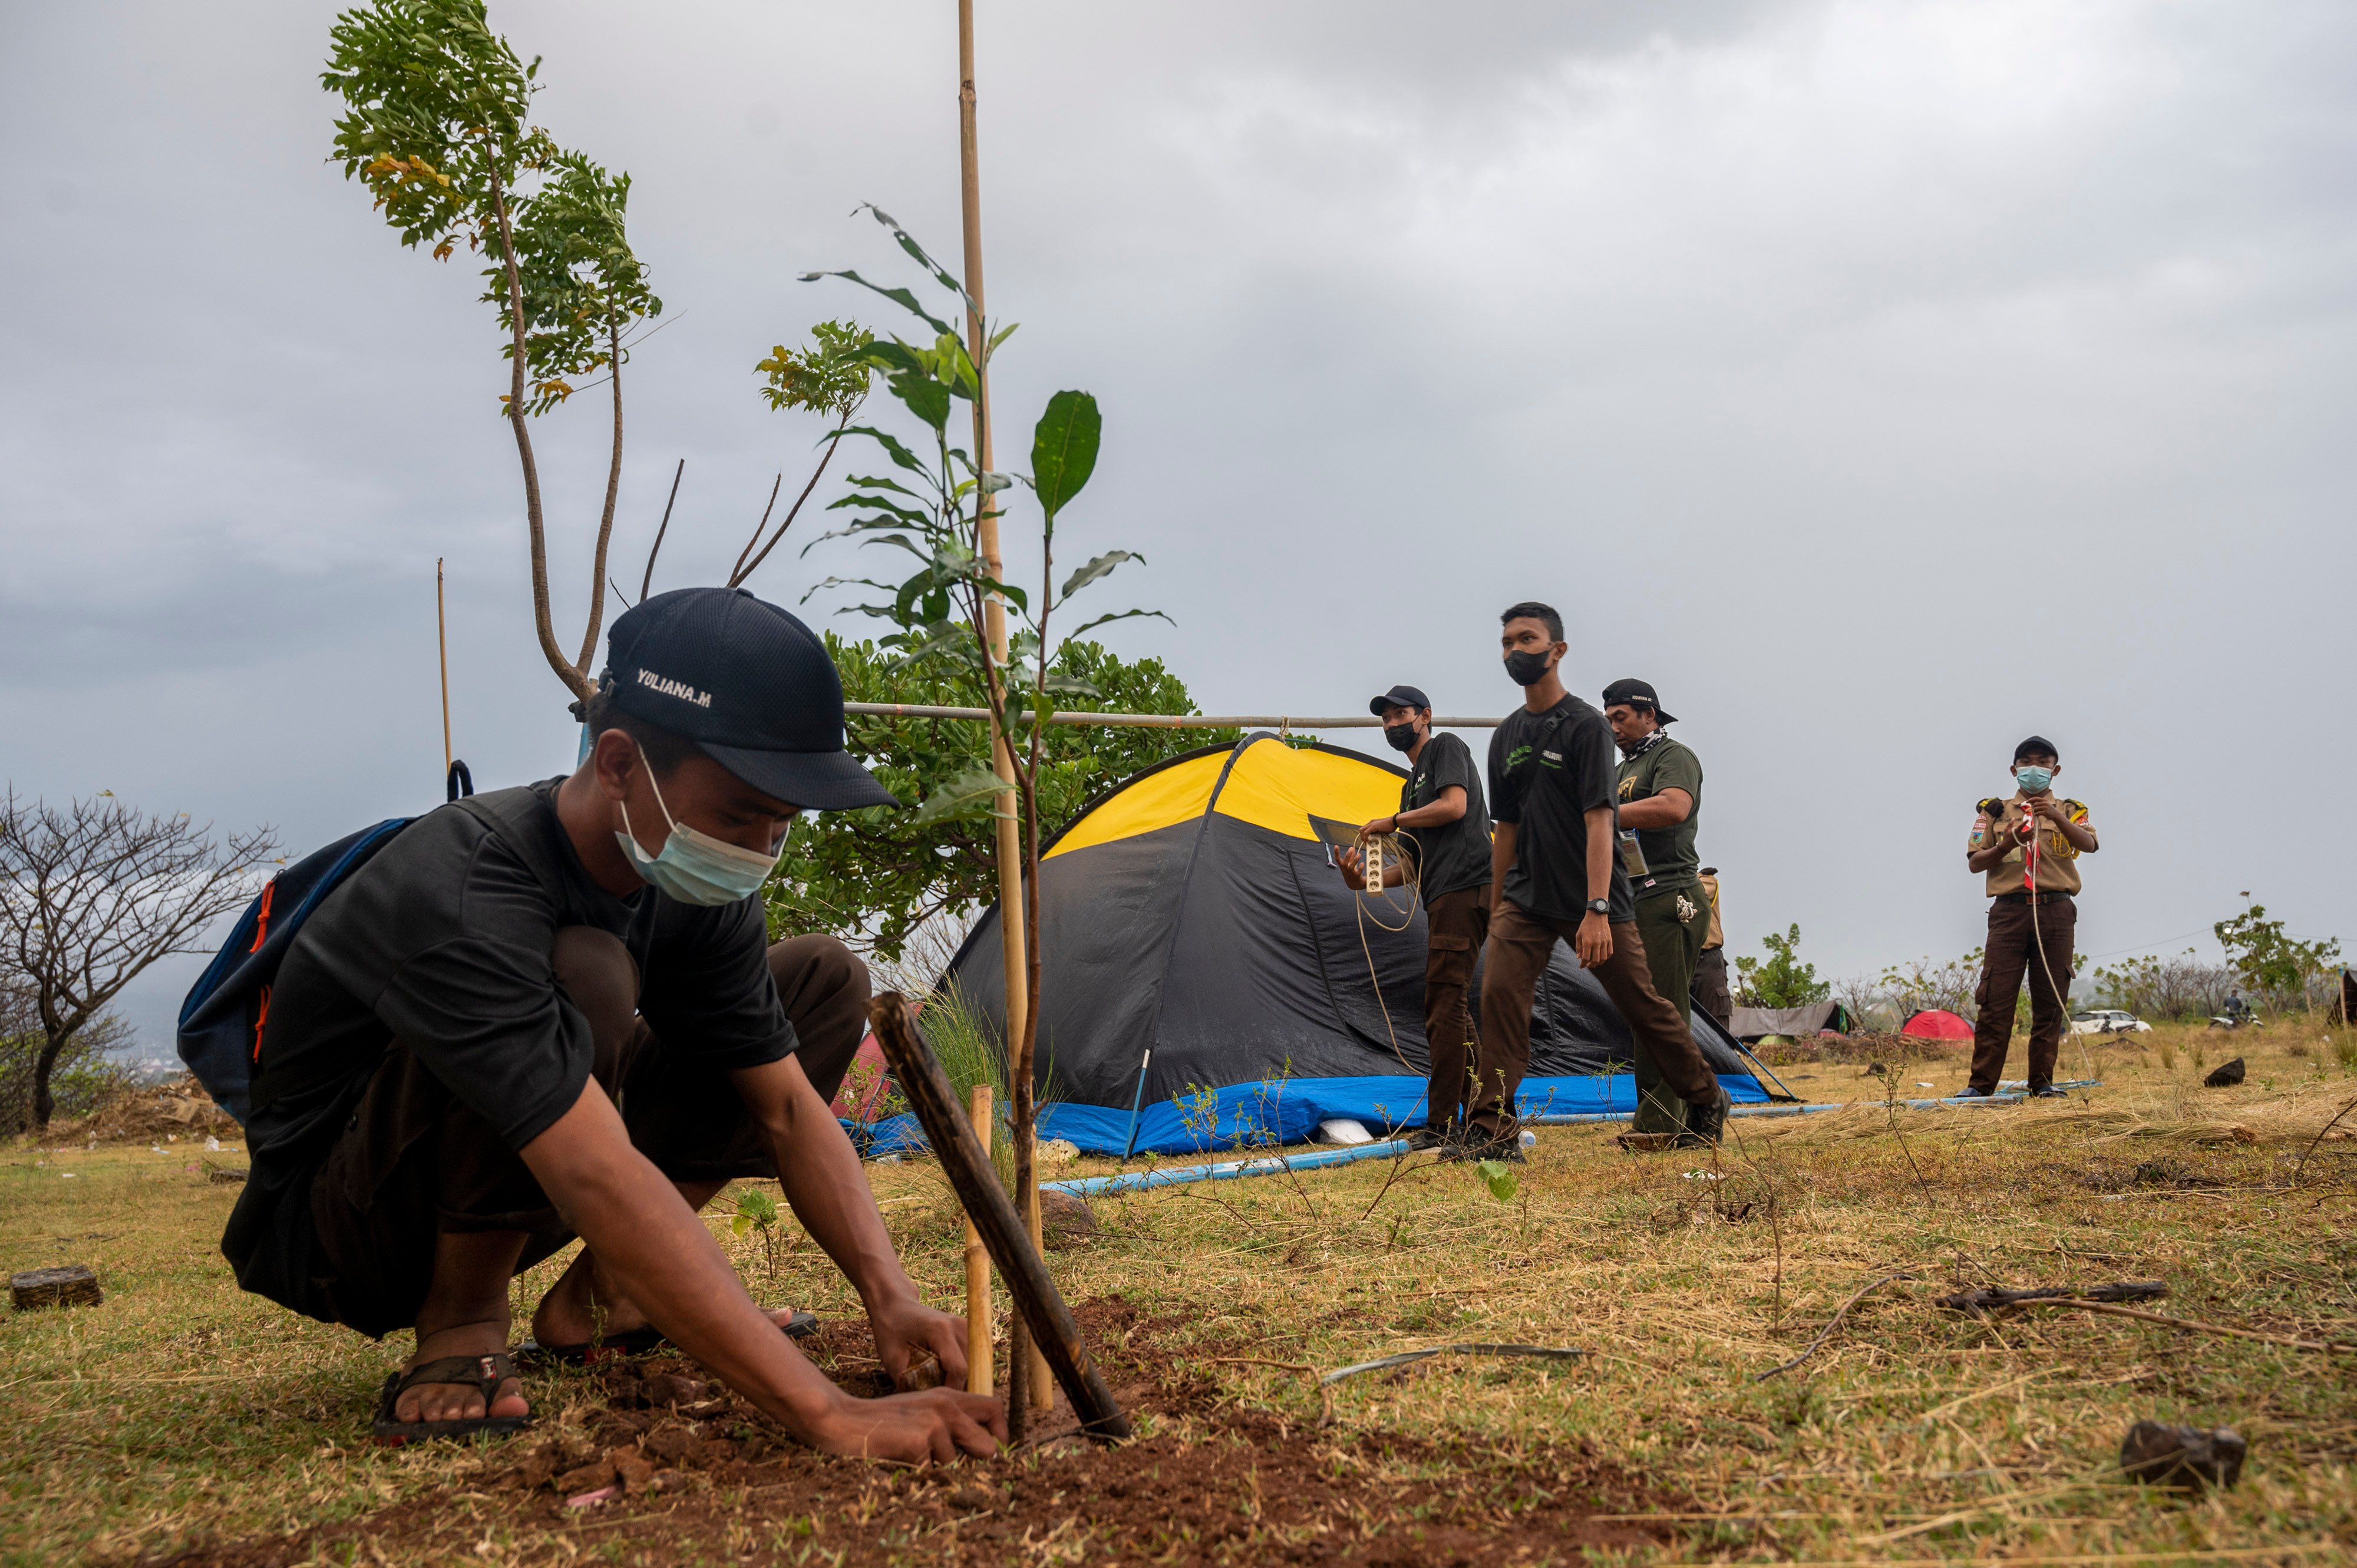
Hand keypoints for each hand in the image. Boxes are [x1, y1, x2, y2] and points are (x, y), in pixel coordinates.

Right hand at [808, 1386, 1005, 1463]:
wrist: (844, 1420)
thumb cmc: (882, 1420)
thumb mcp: (920, 1409)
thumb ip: (949, 1422)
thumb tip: (984, 1449)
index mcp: (949, 1396)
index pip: (994, 1408)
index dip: (1001, 1433)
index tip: (995, 1452)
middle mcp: (946, 1406)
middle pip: (988, 1445)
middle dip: (977, 1462)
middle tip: (960, 1470)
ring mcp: (934, 1424)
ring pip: (954, 1464)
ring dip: (936, 1468)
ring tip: (910, 1454)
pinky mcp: (919, 1442)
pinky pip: (929, 1472)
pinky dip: (916, 1473)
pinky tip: (898, 1458)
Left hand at [869, 1293, 970, 1393]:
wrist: (896, 1306)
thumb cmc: (891, 1330)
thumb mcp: (892, 1359)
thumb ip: (909, 1382)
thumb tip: (925, 1405)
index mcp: (941, 1331)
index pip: (959, 1370)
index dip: (951, 1391)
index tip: (936, 1402)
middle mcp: (959, 1327)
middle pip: (969, 1369)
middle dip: (955, 1386)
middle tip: (934, 1394)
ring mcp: (967, 1327)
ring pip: (973, 1366)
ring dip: (959, 1378)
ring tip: (937, 1380)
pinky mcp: (969, 1330)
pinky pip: (972, 1359)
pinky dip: (961, 1369)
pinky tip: (943, 1370)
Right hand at [1336, 846, 1364, 885]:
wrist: (1354, 885)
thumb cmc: (1351, 874)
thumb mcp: (1349, 865)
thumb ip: (1351, 857)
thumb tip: (1352, 848)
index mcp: (1343, 867)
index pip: (1337, 859)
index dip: (1336, 853)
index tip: (1336, 846)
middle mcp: (1346, 870)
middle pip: (1345, 863)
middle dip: (1347, 856)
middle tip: (1351, 849)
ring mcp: (1351, 874)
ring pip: (1351, 867)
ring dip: (1355, 860)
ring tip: (1359, 855)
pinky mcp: (1357, 877)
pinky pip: (1358, 872)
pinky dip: (1360, 868)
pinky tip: (1362, 863)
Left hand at [1356, 816, 1396, 842]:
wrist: (1394, 821)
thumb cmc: (1391, 825)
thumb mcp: (1382, 831)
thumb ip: (1379, 834)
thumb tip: (1378, 839)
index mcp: (1372, 823)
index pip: (1364, 829)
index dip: (1364, 836)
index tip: (1367, 841)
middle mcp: (1371, 822)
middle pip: (1361, 830)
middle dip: (1362, 837)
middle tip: (1365, 842)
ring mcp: (1371, 824)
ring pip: (1361, 831)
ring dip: (1363, 838)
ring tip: (1367, 842)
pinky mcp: (1373, 826)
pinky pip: (1365, 832)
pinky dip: (1366, 838)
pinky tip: (1369, 841)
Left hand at [1575, 911, 1612, 966]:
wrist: (1597, 915)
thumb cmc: (1585, 925)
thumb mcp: (1578, 935)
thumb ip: (1578, 947)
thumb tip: (1578, 958)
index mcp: (1587, 941)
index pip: (1586, 958)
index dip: (1583, 964)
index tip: (1581, 966)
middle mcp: (1596, 943)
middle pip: (1595, 960)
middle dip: (1591, 965)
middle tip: (1588, 965)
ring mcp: (1604, 942)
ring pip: (1603, 958)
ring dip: (1598, 963)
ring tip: (1595, 962)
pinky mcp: (1610, 940)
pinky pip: (1609, 953)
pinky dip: (1606, 957)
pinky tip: (1601, 957)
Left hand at [2027, 796, 2068, 823]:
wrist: (2056, 815)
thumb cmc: (2049, 810)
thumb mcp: (2045, 804)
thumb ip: (2039, 803)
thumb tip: (2031, 802)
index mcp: (2045, 800)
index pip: (2036, 798)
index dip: (2030, 799)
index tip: (2026, 802)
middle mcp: (2045, 803)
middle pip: (2034, 804)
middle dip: (2033, 808)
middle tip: (2035, 811)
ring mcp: (2045, 807)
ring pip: (2035, 809)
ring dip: (2035, 811)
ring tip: (2037, 813)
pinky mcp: (2045, 812)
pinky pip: (2037, 813)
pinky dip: (2036, 814)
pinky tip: (2037, 815)